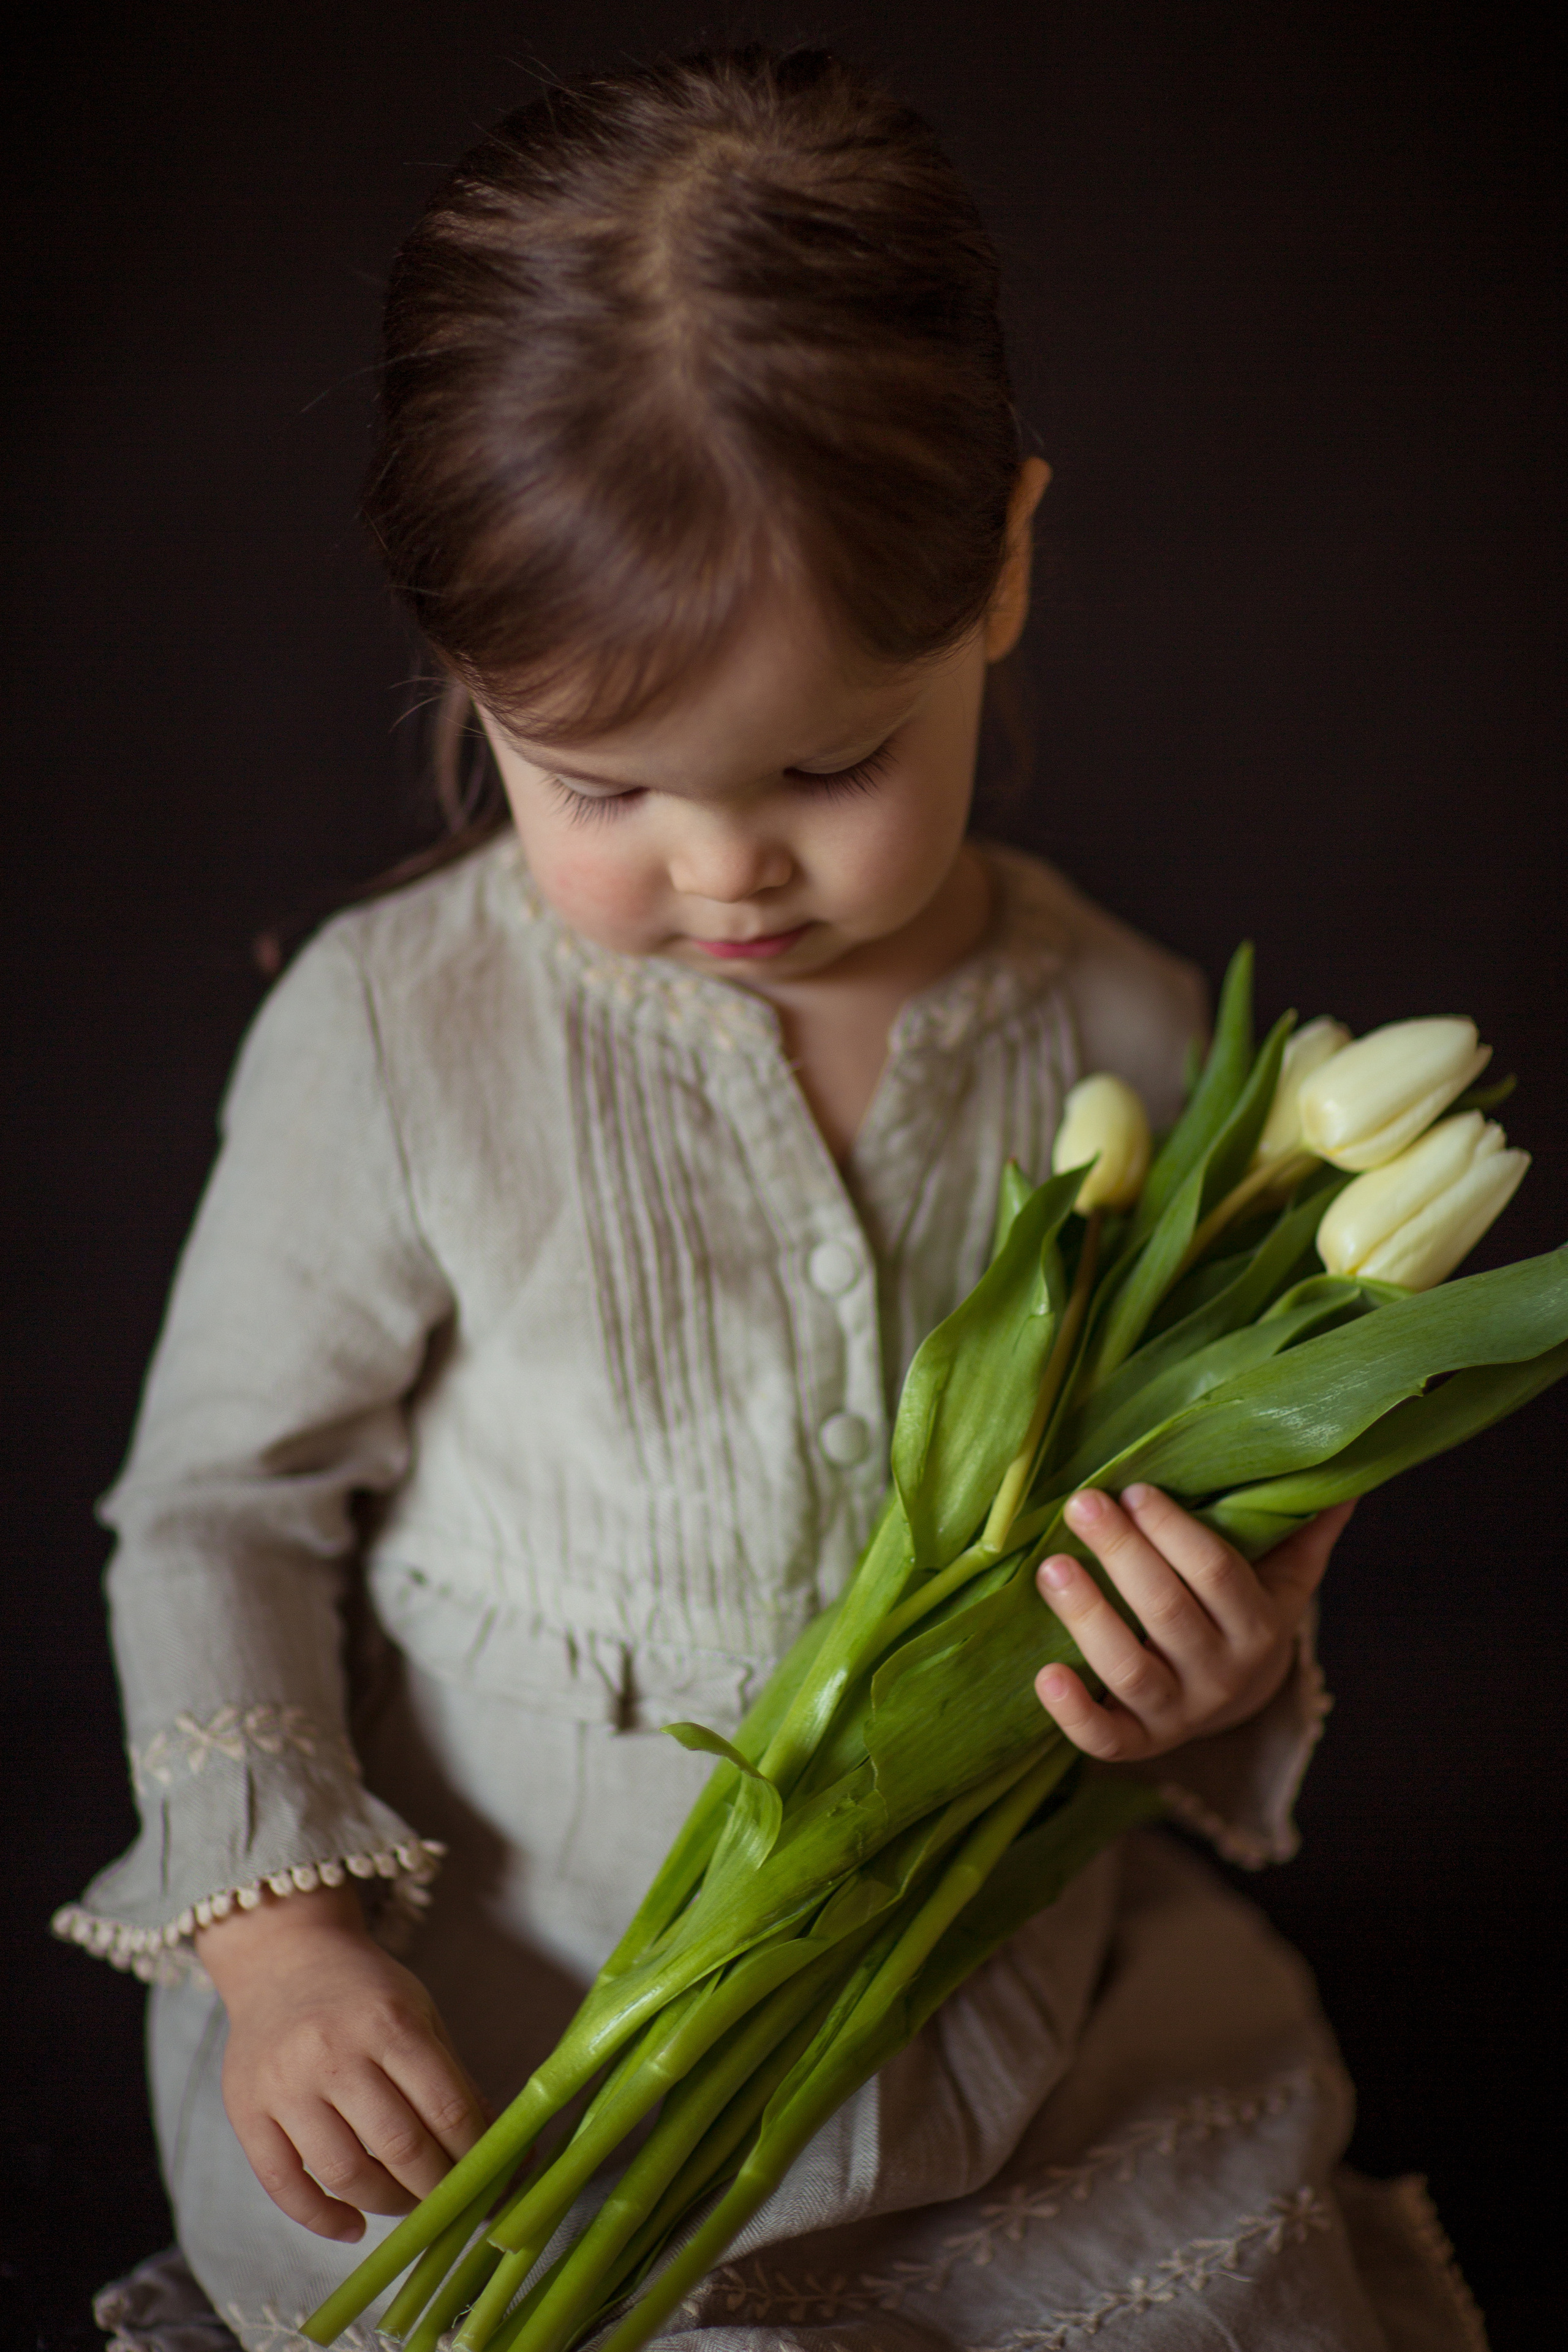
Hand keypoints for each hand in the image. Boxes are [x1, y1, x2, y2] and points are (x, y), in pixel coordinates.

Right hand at [196, 1883, 487, 2241]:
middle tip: (451, 2200)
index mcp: (389, 2022)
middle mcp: (334, 2053)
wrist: (284, 1957)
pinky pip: (283, 2185)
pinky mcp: (246, 2111)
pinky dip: (322, 2219)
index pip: (447, 2108)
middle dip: (436, 2187)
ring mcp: (285, 2085)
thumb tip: (500, 2151)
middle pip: (399, 2147)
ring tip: (406, 2204)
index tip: (489, 2177)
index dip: (475, 2154)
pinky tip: (352, 2226)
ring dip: (387, 2205)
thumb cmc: (363, 1992)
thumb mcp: (419, 2015)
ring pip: (345, 2174)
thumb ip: (454, 2080)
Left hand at [1032, 1484, 1353, 1762]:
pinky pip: (1104, 1739)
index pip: (1215, 1573)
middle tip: (1081, 1504)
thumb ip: (1306, 1529)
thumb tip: (1344, 1480)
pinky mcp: (1137, 1743)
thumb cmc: (1246, 1611)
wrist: (1235, 1699)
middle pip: (1167, 1612)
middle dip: (1122, 1553)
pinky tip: (1044, 1674)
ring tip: (1050, 1567)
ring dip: (1087, 1617)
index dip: (1173, 1531)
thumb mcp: (1284, 1576)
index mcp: (1258, 1626)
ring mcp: (1178, 1714)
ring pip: (1131, 1670)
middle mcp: (1221, 1675)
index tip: (1134, 1490)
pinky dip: (1073, 1713)